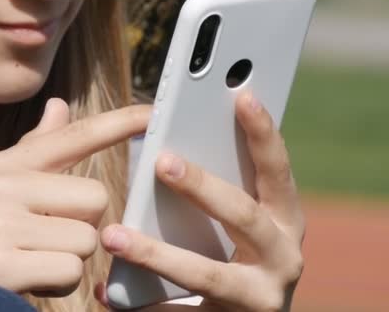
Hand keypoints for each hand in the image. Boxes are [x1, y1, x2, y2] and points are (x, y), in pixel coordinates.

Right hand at [0, 99, 151, 310]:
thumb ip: (36, 150)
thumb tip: (60, 105)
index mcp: (7, 165)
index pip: (75, 136)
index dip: (119, 123)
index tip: (154, 111)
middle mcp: (3, 185)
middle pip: (96, 197)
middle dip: (80, 226)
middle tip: (41, 240)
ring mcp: (0, 223)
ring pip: (88, 239)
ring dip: (68, 259)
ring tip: (28, 262)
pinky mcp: (2, 264)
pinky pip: (71, 271)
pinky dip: (56, 285)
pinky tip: (24, 282)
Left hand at [95, 93, 303, 311]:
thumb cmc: (238, 256)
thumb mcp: (238, 221)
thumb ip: (215, 182)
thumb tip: (168, 136)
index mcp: (284, 220)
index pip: (277, 171)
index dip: (264, 134)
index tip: (241, 96)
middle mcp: (283, 257)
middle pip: (244, 217)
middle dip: (204, 188)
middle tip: (163, 161)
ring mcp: (260, 298)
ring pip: (207, 275)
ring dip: (156, 254)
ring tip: (112, 236)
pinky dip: (140, 305)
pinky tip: (104, 291)